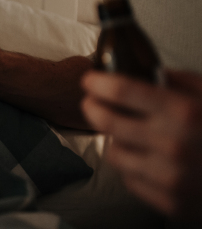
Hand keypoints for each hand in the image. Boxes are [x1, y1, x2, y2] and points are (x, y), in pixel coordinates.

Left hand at [81, 70, 201, 221]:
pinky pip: (130, 178)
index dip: (98, 82)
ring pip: (114, 152)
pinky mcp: (169, 202)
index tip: (89, 80)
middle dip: (93, 107)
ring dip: (115, 139)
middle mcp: (172, 145)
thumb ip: (182, 82)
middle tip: (91, 102)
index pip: (122, 90)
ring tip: (124, 132)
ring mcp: (169, 176)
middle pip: (108, 121)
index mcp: (184, 113)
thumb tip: (149, 71)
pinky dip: (133, 166)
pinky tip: (145, 157)